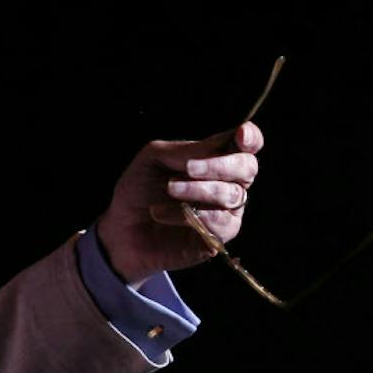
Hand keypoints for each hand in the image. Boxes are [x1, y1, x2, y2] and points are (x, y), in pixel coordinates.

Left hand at [96, 121, 263, 284]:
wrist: (121, 228)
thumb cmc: (139, 189)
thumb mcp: (153, 158)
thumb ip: (185, 150)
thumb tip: (217, 147)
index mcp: (215, 158)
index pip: (247, 145)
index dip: (251, 137)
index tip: (241, 135)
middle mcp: (228, 184)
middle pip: (247, 168)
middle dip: (219, 165)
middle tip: (189, 168)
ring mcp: (226, 212)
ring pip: (232, 195)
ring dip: (197, 190)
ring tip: (169, 189)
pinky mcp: (218, 238)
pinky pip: (219, 222)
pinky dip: (187, 215)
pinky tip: (161, 213)